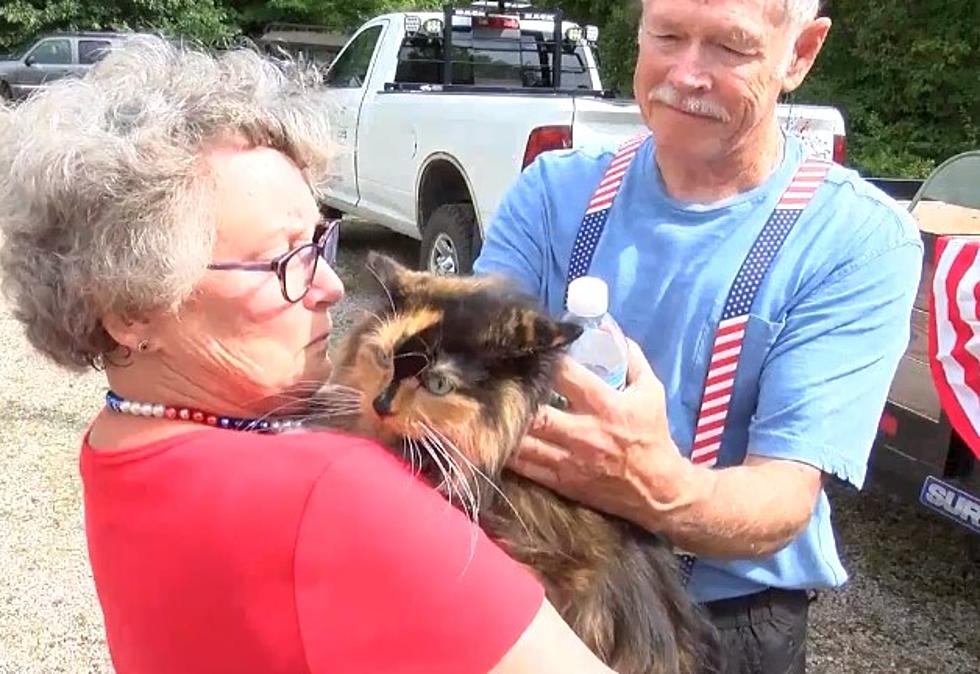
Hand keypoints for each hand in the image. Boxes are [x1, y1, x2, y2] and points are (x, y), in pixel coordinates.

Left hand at [509, 338, 698, 529]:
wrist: (657, 489)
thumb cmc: (652, 436)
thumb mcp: (651, 391)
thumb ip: (632, 360)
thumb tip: (610, 331)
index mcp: (604, 405)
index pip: (566, 376)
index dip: (545, 360)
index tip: (531, 350)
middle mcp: (583, 433)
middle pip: (537, 412)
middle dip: (517, 396)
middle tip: (499, 381)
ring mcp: (569, 460)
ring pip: (524, 442)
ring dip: (506, 425)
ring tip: (490, 409)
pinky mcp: (561, 482)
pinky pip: (525, 467)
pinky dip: (508, 452)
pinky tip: (495, 438)